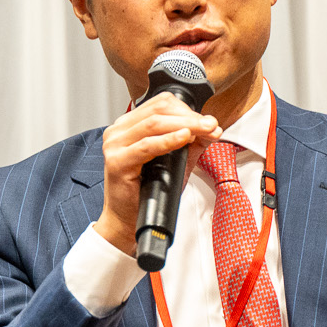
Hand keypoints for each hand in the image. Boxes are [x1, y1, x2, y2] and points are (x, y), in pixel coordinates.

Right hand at [93, 94, 219, 253]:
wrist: (127, 221)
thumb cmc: (146, 193)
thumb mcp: (174, 162)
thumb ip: (191, 142)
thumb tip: (212, 128)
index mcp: (127, 126)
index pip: (160, 104)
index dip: (187, 109)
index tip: (209, 122)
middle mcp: (118, 132)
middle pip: (159, 111)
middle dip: (190, 117)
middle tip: (211, 126)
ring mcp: (115, 145)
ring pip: (154, 124)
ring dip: (185, 125)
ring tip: (204, 130)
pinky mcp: (117, 162)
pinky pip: (147, 145)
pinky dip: (168, 140)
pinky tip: (185, 138)